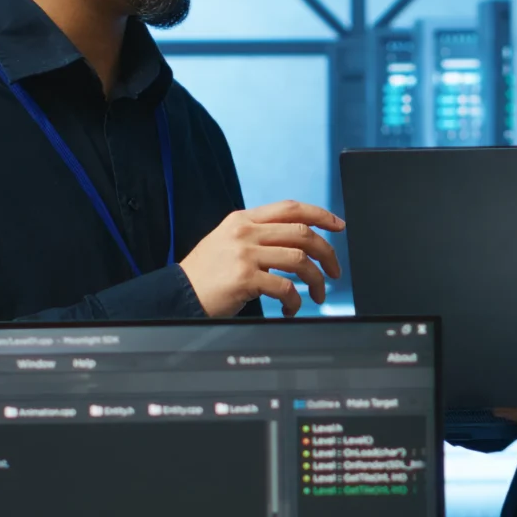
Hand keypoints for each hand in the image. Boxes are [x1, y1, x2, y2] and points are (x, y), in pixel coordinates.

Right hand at [180, 202, 344, 316]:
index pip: (290, 208)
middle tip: (334, 272)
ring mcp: (244, 254)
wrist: (178, 295)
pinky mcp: (244, 278)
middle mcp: (245, 232)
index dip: (320, 214)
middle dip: (327, 253)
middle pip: (302, 232)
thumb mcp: (226, 242)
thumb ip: (256, 236)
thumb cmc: (205, 274)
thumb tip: (295, 240)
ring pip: (299, 259)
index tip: (339, 226)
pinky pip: (285, 287)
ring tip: (318, 295)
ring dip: (316, 280)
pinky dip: (295, 300)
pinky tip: (290, 309)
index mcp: (243, 220)